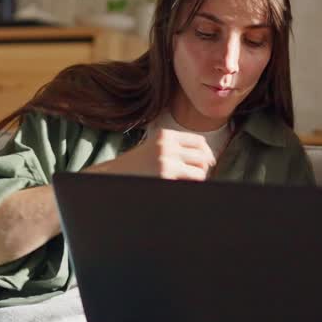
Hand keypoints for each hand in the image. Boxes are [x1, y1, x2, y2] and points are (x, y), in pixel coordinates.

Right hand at [91, 129, 215, 180]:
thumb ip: (176, 148)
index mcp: (166, 135)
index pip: (199, 141)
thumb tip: (207, 158)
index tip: (207, 162)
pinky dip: (190, 186)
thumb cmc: (136, 165)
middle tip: (198, 175)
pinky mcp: (166, 177)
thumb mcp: (155, 147)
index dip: (206, 152)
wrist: (113, 175)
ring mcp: (167, 162)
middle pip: (203, 155)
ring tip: (187, 182)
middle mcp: (168, 146)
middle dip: (204, 167)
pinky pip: (190, 183)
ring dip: (198, 179)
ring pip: (200, 171)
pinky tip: (180, 186)